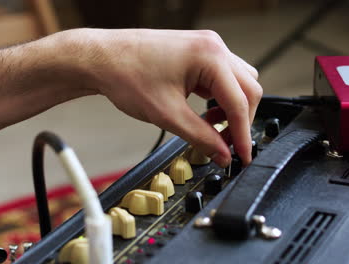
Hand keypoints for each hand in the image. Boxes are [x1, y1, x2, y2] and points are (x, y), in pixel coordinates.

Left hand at [55, 28, 261, 166]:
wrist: (101, 59)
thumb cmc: (125, 75)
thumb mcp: (167, 115)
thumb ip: (201, 137)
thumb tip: (222, 154)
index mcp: (210, 56)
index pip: (240, 102)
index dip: (244, 134)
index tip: (243, 155)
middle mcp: (213, 46)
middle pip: (248, 89)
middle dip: (241, 120)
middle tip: (227, 145)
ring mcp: (205, 46)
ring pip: (238, 82)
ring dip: (232, 107)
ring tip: (213, 128)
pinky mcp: (196, 52)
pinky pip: (221, 77)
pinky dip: (220, 97)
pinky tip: (205, 111)